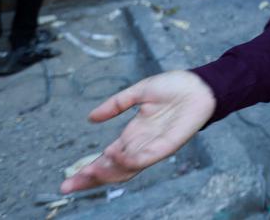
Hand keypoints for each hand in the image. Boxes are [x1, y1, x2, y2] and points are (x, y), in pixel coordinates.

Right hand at [60, 70, 215, 193]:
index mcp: (133, 134)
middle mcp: (141, 144)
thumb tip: (90, 118)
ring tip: (88, 172)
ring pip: (127, 168)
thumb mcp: (138, 92)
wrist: (200, 84)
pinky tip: (116, 157)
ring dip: (107, 171)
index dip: (89, 169)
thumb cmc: (175, 87)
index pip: (107, 158)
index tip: (68, 180)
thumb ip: (115, 105)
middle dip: (91, 178)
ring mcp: (154, 146)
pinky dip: (131, 160)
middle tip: (68, 185)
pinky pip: (148, 157)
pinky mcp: (169, 144)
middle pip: (113, 169)